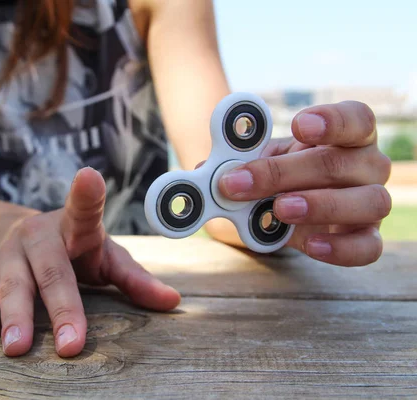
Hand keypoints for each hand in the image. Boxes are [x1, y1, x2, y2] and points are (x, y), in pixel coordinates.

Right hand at [0, 167, 180, 356]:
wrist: (29, 236)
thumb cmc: (78, 250)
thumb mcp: (107, 258)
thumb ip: (136, 279)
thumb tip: (173, 302)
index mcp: (76, 227)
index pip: (85, 210)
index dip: (88, 195)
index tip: (90, 176)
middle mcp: (41, 235)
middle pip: (53, 270)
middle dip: (61, 308)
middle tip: (70, 345)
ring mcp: (12, 253)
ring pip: (14, 284)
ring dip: (16, 316)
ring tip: (18, 348)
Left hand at [217, 101, 391, 265]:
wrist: (280, 213)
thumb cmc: (275, 178)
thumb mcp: (256, 163)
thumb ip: (237, 162)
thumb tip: (203, 173)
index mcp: (347, 136)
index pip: (356, 119)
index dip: (332, 120)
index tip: (298, 125)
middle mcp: (367, 165)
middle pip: (342, 163)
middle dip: (286, 172)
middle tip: (243, 182)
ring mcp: (371, 202)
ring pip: (369, 201)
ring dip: (320, 205)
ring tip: (279, 209)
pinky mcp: (366, 238)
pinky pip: (368, 246)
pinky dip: (341, 248)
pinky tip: (310, 245)